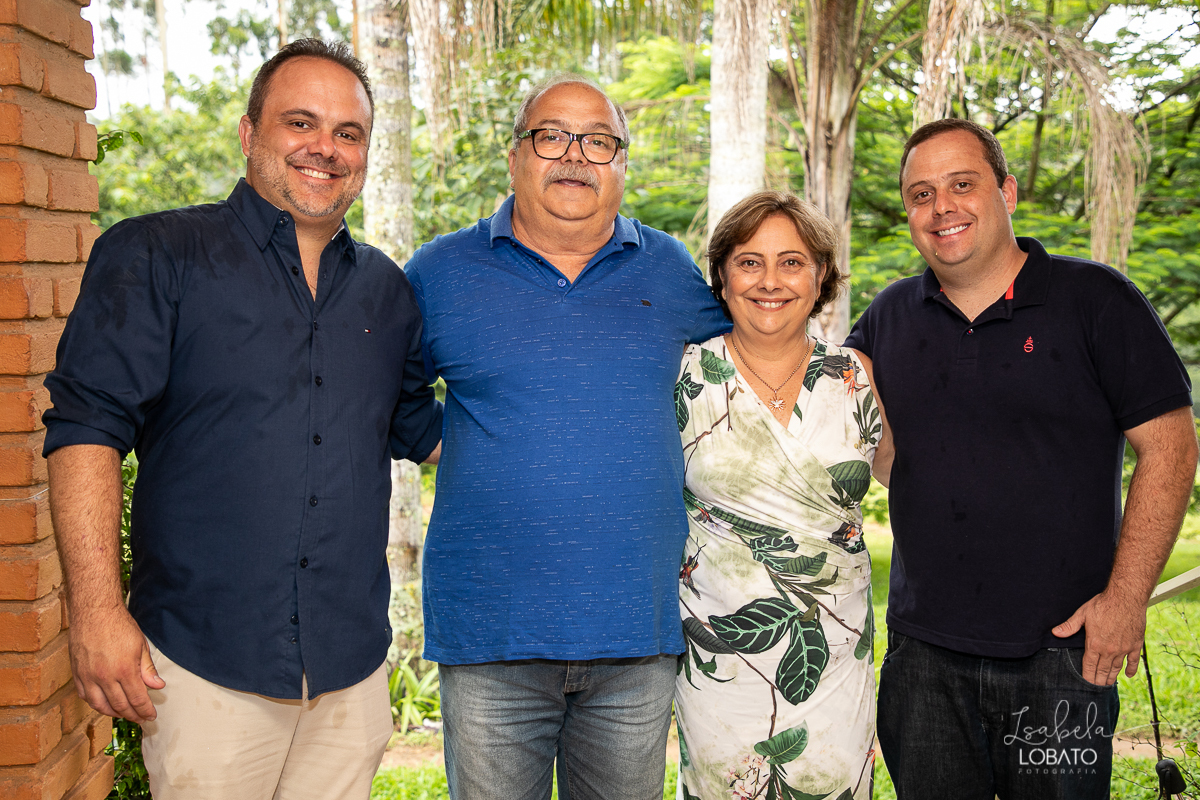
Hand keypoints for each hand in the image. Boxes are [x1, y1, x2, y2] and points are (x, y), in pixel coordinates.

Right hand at [68, 603, 164, 722]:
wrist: (94, 611)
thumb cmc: (119, 625)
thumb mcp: (140, 645)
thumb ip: (147, 669)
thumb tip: (158, 686)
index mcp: (124, 670)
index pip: (137, 699)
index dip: (145, 711)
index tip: (151, 716)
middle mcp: (104, 677)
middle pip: (120, 706)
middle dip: (132, 715)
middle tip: (141, 719)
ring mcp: (88, 677)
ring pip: (100, 705)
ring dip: (113, 713)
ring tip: (124, 714)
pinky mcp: (77, 673)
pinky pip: (85, 696)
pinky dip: (96, 704)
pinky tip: (104, 704)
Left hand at [1052, 590, 1144, 684]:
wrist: (1126, 598)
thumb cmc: (1103, 604)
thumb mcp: (1082, 613)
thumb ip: (1069, 626)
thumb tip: (1055, 633)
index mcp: (1095, 644)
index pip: (1089, 666)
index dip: (1087, 677)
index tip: (1085, 685)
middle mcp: (1109, 650)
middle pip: (1103, 670)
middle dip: (1099, 681)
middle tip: (1096, 690)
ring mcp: (1123, 649)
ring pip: (1116, 668)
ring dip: (1112, 677)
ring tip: (1108, 685)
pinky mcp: (1135, 645)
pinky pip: (1133, 661)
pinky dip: (1131, 669)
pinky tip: (1128, 675)